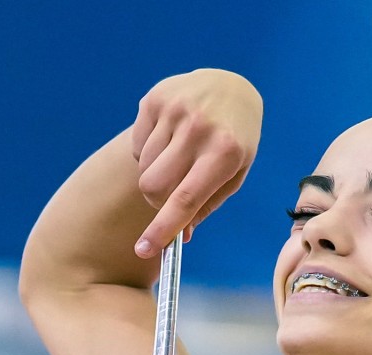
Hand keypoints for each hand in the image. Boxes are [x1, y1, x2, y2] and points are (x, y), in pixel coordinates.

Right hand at [131, 69, 261, 256]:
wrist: (230, 87)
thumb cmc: (234, 141)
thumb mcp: (233, 174)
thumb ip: (206, 205)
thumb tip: (181, 237)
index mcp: (225, 152)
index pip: (185, 199)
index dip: (163, 228)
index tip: (144, 249)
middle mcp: (199, 128)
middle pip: (153, 186)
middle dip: (156, 201)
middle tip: (170, 196)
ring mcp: (175, 110)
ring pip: (144, 167)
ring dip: (155, 173)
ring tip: (177, 157)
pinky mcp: (155, 99)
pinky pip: (137, 145)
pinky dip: (148, 151)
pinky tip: (169, 138)